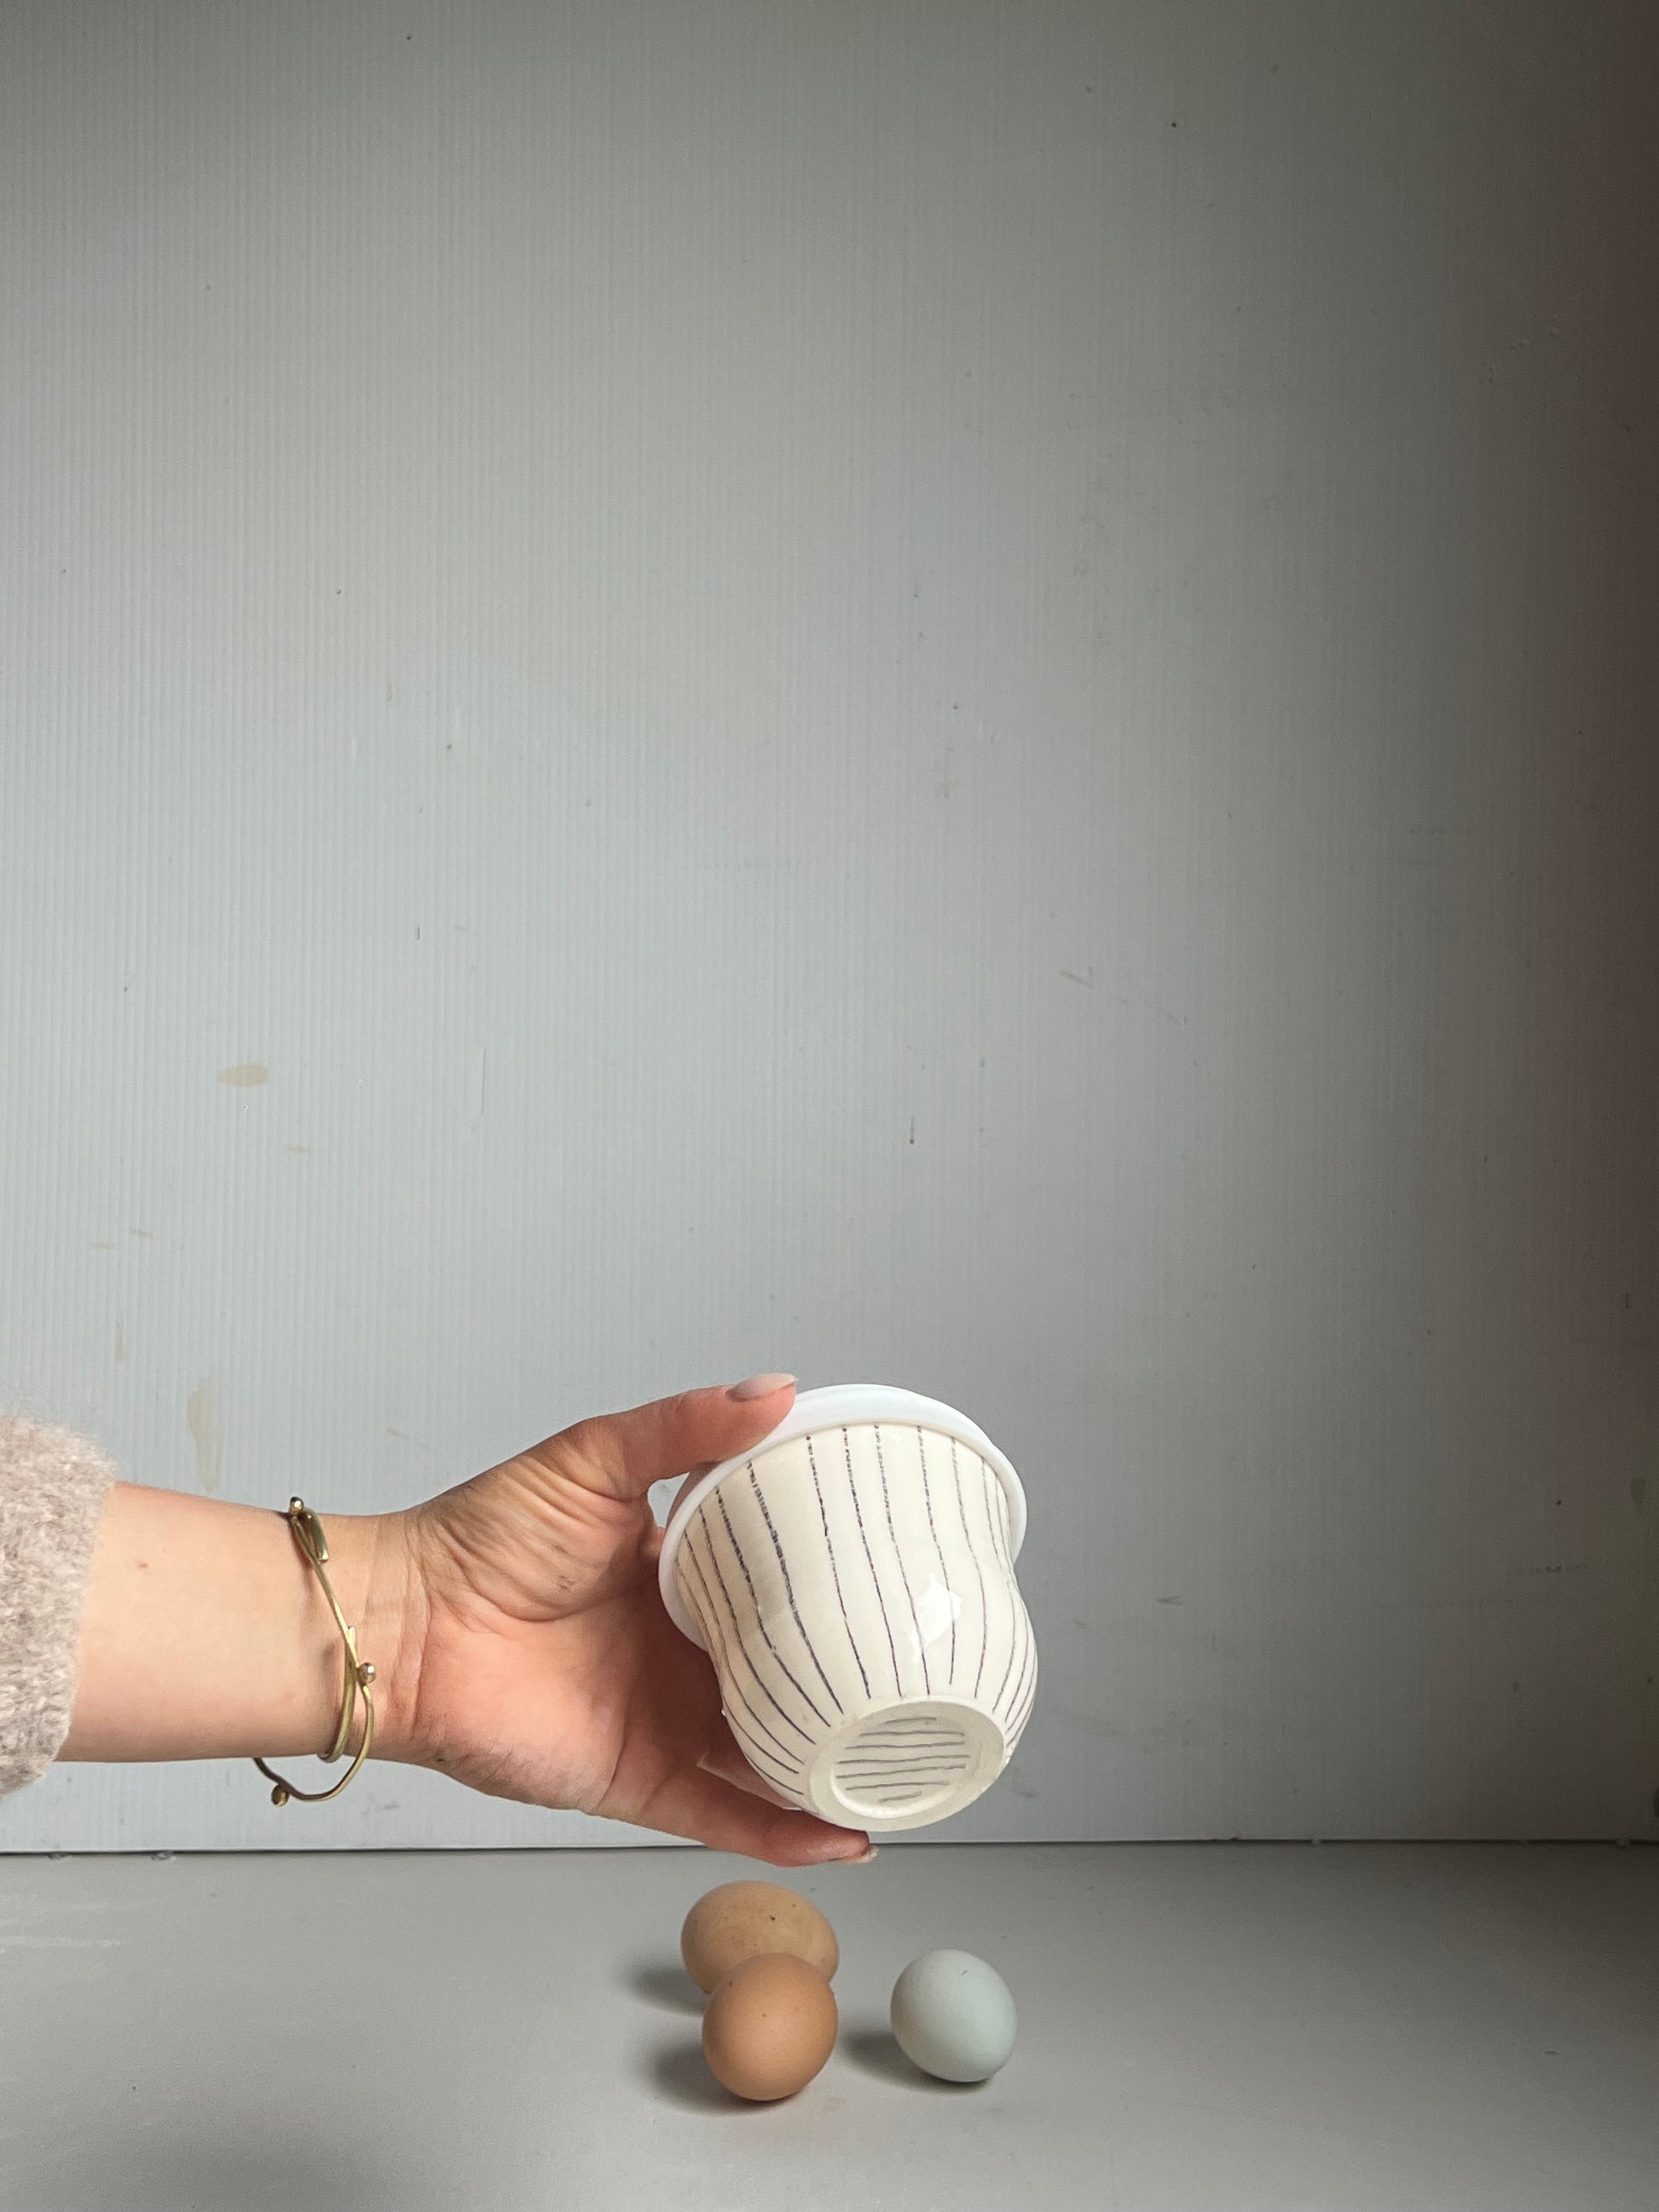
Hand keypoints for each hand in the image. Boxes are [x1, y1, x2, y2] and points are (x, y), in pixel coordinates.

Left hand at [385, 1376, 872, 1866]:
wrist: (407, 1627)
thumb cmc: (482, 1539)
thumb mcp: (594, 1458)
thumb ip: (682, 1428)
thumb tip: (775, 1391)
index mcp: (680, 1580)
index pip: (778, 1585)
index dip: (836, 1584)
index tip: (901, 1578)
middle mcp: (682, 1654)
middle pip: (788, 1674)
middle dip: (853, 1683)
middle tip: (929, 1677)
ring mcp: (666, 1721)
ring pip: (773, 1754)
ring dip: (835, 1765)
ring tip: (910, 1765)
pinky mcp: (640, 1779)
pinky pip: (726, 1814)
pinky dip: (786, 1830)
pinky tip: (845, 1833)